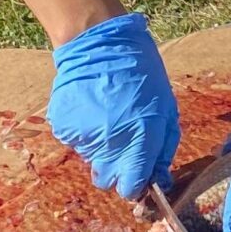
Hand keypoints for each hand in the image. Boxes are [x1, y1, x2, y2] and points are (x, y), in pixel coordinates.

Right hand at [46, 11, 179, 199]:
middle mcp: (111, 143)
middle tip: (121, 145)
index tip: (136, 176)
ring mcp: (84, 136)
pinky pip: (76, 142)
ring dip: (100, 147)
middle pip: (107, 181)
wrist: (98, 44)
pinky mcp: (64, 127)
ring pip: (91, 160)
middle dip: (115, 170)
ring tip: (106, 116)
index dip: (135, 185)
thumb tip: (159, 179)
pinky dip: (84, 132)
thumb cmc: (140, 73)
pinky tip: (91, 109)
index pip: (131, 187)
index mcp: (141, 138)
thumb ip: (163, 147)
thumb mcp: (166, 108)